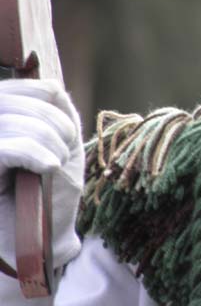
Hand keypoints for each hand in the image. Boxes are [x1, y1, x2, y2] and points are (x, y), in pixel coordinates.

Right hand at [0, 79, 83, 268]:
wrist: (42, 241)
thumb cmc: (51, 195)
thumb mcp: (62, 146)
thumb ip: (57, 113)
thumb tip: (52, 88)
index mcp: (3, 121)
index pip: (22, 88)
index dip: (49, 101)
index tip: (65, 134)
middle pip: (16, 99)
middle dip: (54, 122)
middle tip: (65, 151)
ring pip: (13, 121)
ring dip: (49, 140)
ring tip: (55, 165)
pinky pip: (6, 148)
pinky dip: (35, 153)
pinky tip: (49, 168)